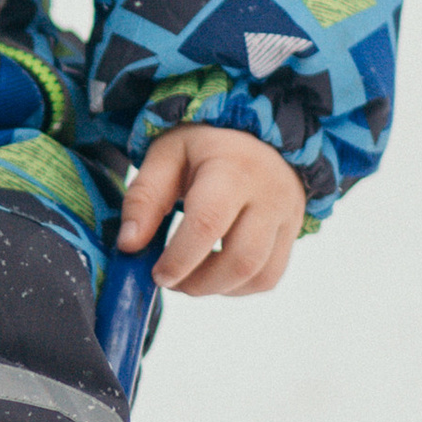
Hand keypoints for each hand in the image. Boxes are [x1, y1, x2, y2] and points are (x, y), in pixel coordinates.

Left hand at [117, 123, 303, 299]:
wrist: (257, 132)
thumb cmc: (204, 145)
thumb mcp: (167, 154)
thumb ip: (144, 197)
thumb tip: (129, 245)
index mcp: (232, 169)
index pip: (208, 223)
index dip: (180, 258)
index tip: (156, 274)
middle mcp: (268, 194)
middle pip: (241, 260)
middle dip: (199, 283)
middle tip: (169, 279)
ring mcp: (287, 216)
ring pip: (260, 275)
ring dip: (217, 288)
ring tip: (189, 278)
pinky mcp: (292, 233)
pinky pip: (269, 277)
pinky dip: (238, 287)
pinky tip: (214, 274)